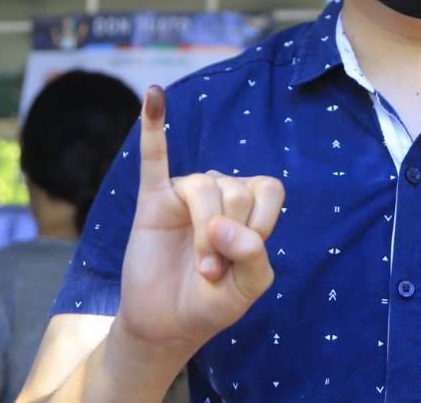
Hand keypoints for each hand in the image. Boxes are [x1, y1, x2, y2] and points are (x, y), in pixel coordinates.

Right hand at [112, 86, 284, 360]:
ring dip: (207, 236)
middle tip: (214, 275)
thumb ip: (253, 256)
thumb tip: (223, 224)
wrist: (165, 325)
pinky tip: (154, 95)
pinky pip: (153, 156)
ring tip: (203, 270)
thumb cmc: (212, 302)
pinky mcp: (153, 199)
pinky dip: (153, 124)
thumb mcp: (249, 288)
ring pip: (204, 188)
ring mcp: (185, 192)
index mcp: (249, 204)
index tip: (246, 260)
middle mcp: (220, 189)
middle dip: (229, 239)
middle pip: (235, 191)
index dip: (261, 224)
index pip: (267, 189)